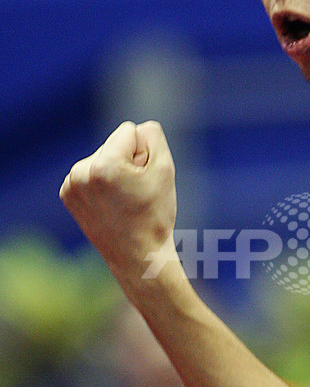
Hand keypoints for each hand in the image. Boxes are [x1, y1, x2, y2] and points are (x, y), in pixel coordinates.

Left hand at [60, 121, 179, 294]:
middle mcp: (80, 171)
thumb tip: (137, 129)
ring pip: (102, 158)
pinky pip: (90, 173)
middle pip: (113, 145)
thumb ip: (153, 137)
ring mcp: (70, 184)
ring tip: (124, 201)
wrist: (138, 257)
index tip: (144, 181)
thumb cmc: (155, 215)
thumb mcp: (165, 169)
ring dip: (115, 173)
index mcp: (103, 164)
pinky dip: (102, 185)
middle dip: (128, 163)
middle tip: (136, 195)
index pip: (130, 131)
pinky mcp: (67, 194)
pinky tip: (110, 205)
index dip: (144, 154)